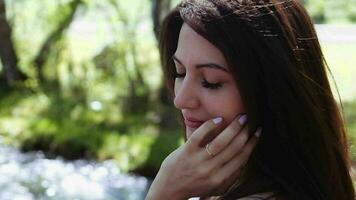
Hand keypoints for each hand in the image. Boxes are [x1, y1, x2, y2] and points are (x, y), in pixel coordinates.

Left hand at [145, 115, 260, 199]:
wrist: (169, 188)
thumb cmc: (195, 185)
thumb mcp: (216, 187)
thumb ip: (231, 176)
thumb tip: (246, 159)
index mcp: (221, 179)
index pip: (241, 158)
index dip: (252, 143)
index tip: (258, 132)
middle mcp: (211, 170)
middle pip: (234, 148)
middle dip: (245, 132)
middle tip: (251, 120)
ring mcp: (198, 160)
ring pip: (220, 142)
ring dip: (233, 128)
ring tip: (241, 117)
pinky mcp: (186, 151)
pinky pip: (199, 135)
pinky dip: (210, 125)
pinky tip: (219, 118)